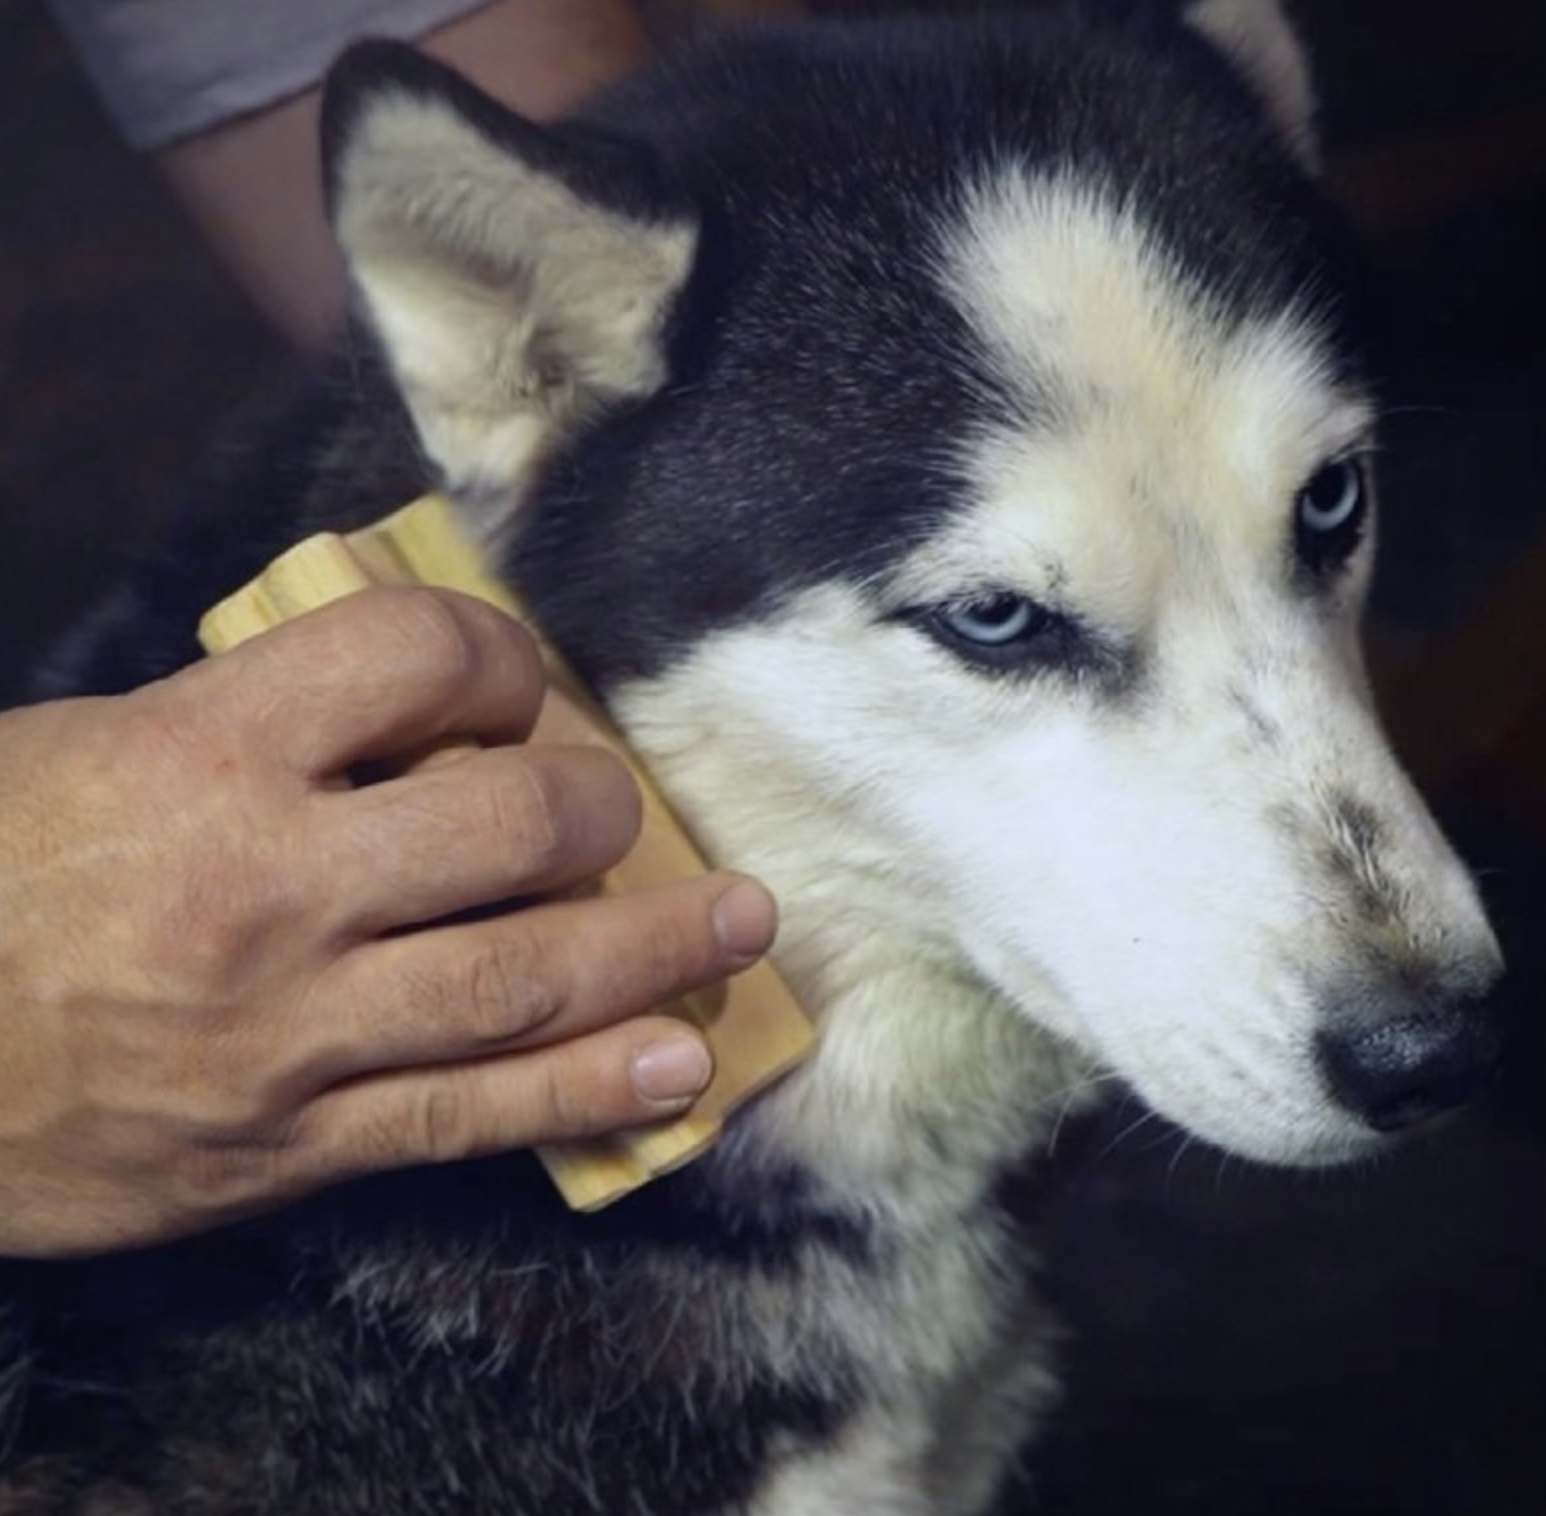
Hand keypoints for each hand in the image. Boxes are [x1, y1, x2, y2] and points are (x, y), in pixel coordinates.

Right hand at [0, 588, 774, 1256]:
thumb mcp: (95, 746)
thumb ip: (257, 723)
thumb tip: (412, 709)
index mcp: (205, 754)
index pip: (415, 655)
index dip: (498, 652)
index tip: (515, 678)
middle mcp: (269, 888)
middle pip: (512, 826)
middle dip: (600, 807)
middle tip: (623, 809)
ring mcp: (291, 1030)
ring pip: (525, 979)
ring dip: (658, 949)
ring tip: (742, 924)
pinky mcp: (292, 1145)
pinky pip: (474, 1115)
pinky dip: (592, 1089)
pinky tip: (683, 1068)